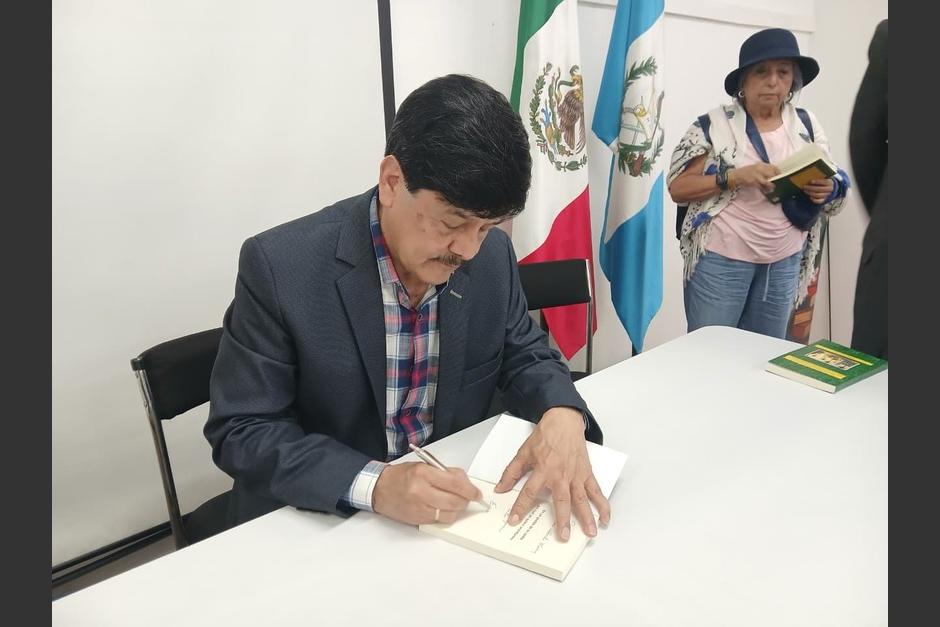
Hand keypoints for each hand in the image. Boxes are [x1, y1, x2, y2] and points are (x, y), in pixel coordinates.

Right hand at [372, 462, 482, 524]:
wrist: (380, 489)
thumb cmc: (402, 476)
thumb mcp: (423, 466)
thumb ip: (445, 473)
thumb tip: (465, 483)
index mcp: (423, 473)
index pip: (454, 483)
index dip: (470, 490)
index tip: (477, 493)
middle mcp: (420, 490)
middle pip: (454, 501)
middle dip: (466, 501)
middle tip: (469, 498)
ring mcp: (419, 507)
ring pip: (449, 514)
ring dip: (457, 510)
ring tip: (455, 503)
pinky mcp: (417, 519)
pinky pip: (439, 520)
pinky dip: (446, 515)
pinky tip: (443, 508)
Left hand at [494, 407, 610, 541]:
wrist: (564, 422)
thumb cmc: (545, 436)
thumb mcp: (524, 452)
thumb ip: (512, 472)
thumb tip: (500, 488)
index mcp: (543, 470)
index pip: (529, 492)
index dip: (520, 507)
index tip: (514, 520)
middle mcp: (561, 475)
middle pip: (561, 500)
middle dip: (562, 519)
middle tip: (563, 536)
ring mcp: (576, 475)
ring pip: (582, 499)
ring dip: (587, 516)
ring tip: (590, 533)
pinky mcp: (587, 473)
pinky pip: (596, 491)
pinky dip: (603, 504)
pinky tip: (605, 518)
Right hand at [730, 163, 780, 192]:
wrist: (735, 176)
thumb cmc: (746, 172)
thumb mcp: (755, 168)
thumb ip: (764, 170)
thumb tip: (773, 175)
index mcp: (761, 165)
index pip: (774, 167)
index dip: (779, 172)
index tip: (781, 176)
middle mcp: (759, 169)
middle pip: (772, 174)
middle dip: (776, 179)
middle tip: (778, 183)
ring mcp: (756, 175)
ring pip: (767, 181)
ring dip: (771, 185)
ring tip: (773, 187)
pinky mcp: (753, 182)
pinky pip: (761, 186)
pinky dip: (764, 189)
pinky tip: (766, 190)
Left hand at [802, 177, 834, 203]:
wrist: (830, 188)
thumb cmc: (824, 182)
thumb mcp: (824, 179)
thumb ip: (819, 178)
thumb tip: (809, 177)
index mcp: (830, 183)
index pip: (824, 182)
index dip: (817, 181)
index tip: (810, 181)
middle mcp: (829, 189)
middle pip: (819, 189)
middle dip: (810, 188)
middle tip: (804, 186)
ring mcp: (827, 195)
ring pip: (818, 195)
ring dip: (810, 193)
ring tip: (805, 191)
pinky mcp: (824, 200)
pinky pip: (819, 201)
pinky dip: (814, 200)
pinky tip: (810, 197)